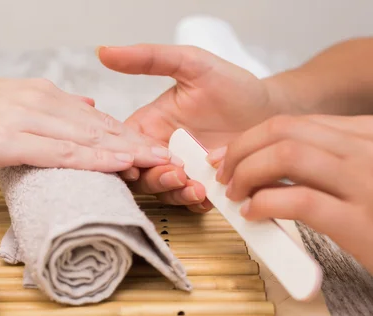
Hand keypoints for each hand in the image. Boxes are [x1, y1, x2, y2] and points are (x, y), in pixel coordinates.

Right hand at [0, 76, 172, 171]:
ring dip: (125, 152)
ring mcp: (28, 120)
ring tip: (157, 164)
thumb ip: (44, 108)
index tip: (148, 148)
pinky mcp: (13, 140)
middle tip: (168, 158)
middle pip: (98, 127)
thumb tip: (82, 105)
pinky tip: (118, 166)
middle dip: (136, 143)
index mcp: (37, 93)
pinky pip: (63, 152)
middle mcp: (39, 102)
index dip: (122, 134)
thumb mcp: (3, 102)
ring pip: (87, 138)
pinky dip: (94, 159)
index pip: (90, 117)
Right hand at [97, 44, 281, 211]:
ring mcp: (182, 171)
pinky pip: (190, 202)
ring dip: (173, 192)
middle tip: (175, 172)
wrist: (273, 109)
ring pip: (162, 192)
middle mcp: (161, 151)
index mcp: (148, 126)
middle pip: (138, 174)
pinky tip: (208, 194)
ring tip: (195, 185)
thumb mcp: (192, 64)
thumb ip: (150, 58)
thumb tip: (105, 51)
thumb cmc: (233, 85)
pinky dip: (195, 202)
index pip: (123, 145)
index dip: (123, 155)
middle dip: (152, 178)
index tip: (135, 160)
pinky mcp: (203, 187)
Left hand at [210, 114, 372, 272]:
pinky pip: (298, 200)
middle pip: (284, 131)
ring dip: (247, 172)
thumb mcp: (365, 176)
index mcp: (369, 136)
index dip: (251, 138)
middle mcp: (369, 149)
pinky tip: (253, 215)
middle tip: (223, 175)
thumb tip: (267, 165)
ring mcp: (367, 182)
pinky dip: (264, 204)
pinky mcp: (360, 222)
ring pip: (287, 154)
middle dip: (242, 149)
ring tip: (235, 195)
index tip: (226, 156)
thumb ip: (328, 165)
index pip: (295, 124)